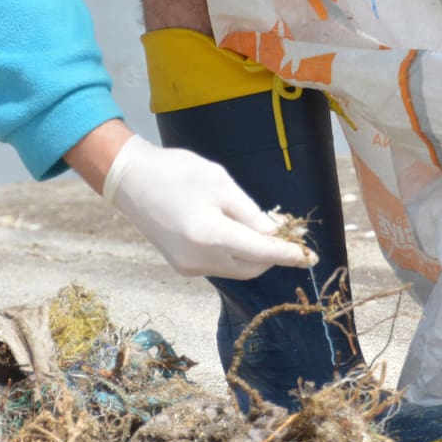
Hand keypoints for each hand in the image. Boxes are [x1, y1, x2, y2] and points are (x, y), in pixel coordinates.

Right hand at [101, 135, 317, 279]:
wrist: (129, 180)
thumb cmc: (176, 172)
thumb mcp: (220, 183)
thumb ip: (251, 213)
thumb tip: (275, 234)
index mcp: (211, 236)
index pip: (262, 252)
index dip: (289, 254)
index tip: (312, 257)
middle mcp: (199, 259)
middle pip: (252, 266)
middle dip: (272, 252)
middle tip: (283, 229)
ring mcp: (188, 266)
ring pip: (237, 268)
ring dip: (253, 253)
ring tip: (257, 226)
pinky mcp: (182, 266)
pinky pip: (219, 265)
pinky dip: (234, 253)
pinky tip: (232, 231)